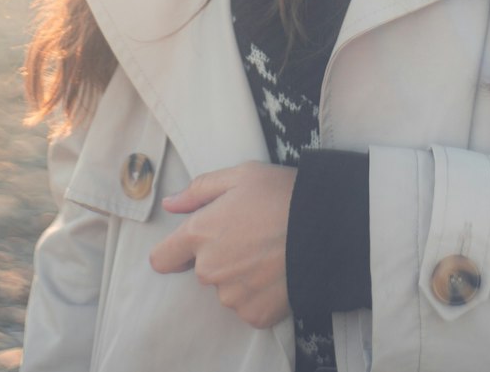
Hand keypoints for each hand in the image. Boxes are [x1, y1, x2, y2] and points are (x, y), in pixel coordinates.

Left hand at [150, 161, 296, 329]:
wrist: (326, 229)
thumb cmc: (282, 195)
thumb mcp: (241, 175)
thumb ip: (200, 190)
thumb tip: (171, 204)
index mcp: (200, 234)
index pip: (162, 258)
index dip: (174, 251)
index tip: (191, 245)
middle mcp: (209, 270)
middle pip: (202, 270)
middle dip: (220, 255)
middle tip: (251, 235)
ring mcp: (232, 296)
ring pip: (227, 288)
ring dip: (240, 275)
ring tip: (269, 253)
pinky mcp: (254, 314)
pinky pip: (248, 306)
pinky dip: (260, 294)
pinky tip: (277, 272)